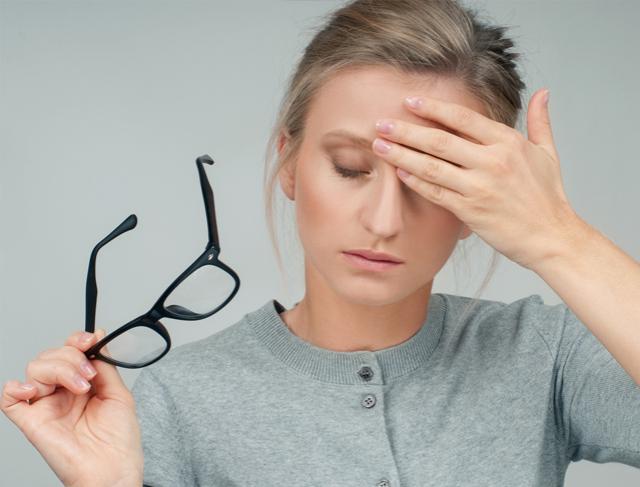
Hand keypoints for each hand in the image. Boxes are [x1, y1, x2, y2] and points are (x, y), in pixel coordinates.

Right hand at [1, 330, 142, 486]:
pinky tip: (35, 390)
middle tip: (89, 376)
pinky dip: (16, 388)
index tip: (91, 341)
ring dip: (59, 369)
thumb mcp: (119, 393)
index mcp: (82, 383)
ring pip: (35, 368)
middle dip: (72, 357)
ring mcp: (46, 405)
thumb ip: (106, 365)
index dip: (77, 340)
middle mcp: (62, 392)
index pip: (70, 350)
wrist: (113, 470)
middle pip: (52, 355)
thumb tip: (98, 337)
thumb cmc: (118, 440)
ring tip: (80, 387)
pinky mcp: (31, 421)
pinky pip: (9, 399)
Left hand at [372, 88, 581, 269]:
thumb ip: (540, 122)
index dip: (433, 108)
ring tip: (379, 146)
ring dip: (401, 155)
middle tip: (380, 123)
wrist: (551, 237)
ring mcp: (479, 187)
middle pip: (439, 140)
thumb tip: (542, 93)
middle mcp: (492, 161)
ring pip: (431, 166)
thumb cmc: (548, 197)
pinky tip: (398, 173)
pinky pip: (436, 192)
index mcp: (508, 142)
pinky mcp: (470, 210)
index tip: (409, 102)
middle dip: (406, 130)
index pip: (462, 118)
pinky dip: (416, 182)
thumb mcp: (548, 154)